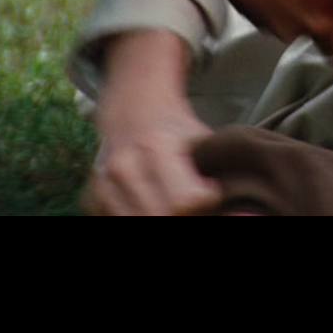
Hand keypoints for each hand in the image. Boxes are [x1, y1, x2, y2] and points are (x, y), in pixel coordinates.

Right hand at [85, 31, 220, 216]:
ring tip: (174, 202)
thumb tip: (242, 215)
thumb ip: (217, 172)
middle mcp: (123, 167)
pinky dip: (139, 216)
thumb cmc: (176, 128)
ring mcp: (102, 184)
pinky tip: (151, 203)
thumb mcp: (203, 139)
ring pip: (137, 223)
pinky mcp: (90, 199)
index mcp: (156, 148)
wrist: (132, 110)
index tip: (211, 190)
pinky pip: (118, 222)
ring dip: (162, 217)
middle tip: (194, 202)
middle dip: (186, 215)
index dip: (206, 201)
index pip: (185, 202)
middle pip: (162, 217)